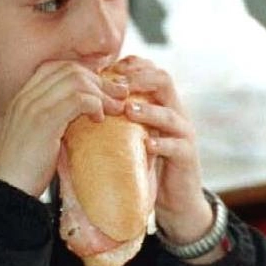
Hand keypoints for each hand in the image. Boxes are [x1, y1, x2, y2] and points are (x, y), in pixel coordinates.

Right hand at [0, 61, 127, 196]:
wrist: (8, 191)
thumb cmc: (25, 170)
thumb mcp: (37, 136)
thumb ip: (53, 119)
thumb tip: (83, 112)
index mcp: (22, 98)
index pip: (55, 67)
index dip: (83, 72)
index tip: (102, 86)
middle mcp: (26, 97)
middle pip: (69, 70)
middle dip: (99, 80)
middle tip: (119, 94)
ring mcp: (33, 107)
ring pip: (76, 80)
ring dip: (102, 92)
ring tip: (115, 107)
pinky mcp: (44, 122)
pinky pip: (78, 100)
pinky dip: (95, 105)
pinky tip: (99, 118)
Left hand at [107, 56, 213, 251]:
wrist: (176, 200)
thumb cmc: (147, 165)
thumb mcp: (132, 136)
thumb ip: (117, 119)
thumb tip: (78, 107)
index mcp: (160, 103)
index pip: (150, 71)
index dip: (131, 65)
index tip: (107, 69)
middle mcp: (175, 113)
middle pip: (164, 80)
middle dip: (139, 78)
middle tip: (116, 83)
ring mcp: (184, 134)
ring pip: (171, 112)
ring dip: (148, 110)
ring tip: (127, 110)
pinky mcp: (187, 157)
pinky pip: (177, 146)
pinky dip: (161, 143)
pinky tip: (147, 144)